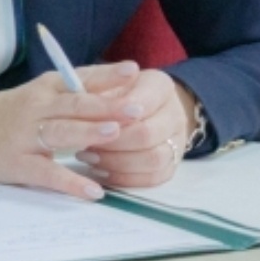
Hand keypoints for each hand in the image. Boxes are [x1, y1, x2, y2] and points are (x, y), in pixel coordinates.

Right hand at [0, 61, 140, 199]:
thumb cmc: (8, 114)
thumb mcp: (38, 96)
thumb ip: (72, 95)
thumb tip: (119, 94)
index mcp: (44, 88)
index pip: (79, 78)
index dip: (106, 75)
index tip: (134, 71)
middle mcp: (36, 108)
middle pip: (74, 105)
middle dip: (106, 106)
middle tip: (136, 108)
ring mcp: (25, 136)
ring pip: (61, 132)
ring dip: (88, 132)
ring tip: (115, 133)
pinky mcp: (18, 164)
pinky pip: (47, 173)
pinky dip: (71, 182)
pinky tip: (93, 190)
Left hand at [75, 70, 199, 187]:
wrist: (148, 110)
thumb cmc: (121, 93)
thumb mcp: (110, 81)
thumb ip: (100, 88)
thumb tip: (82, 100)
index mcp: (160, 86)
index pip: (141, 103)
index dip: (115, 115)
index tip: (91, 121)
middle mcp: (175, 114)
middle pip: (146, 135)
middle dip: (112, 142)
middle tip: (85, 142)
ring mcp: (177, 142)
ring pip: (152, 160)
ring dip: (116, 162)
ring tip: (89, 157)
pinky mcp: (171, 166)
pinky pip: (151, 178)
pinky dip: (124, 178)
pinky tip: (102, 171)